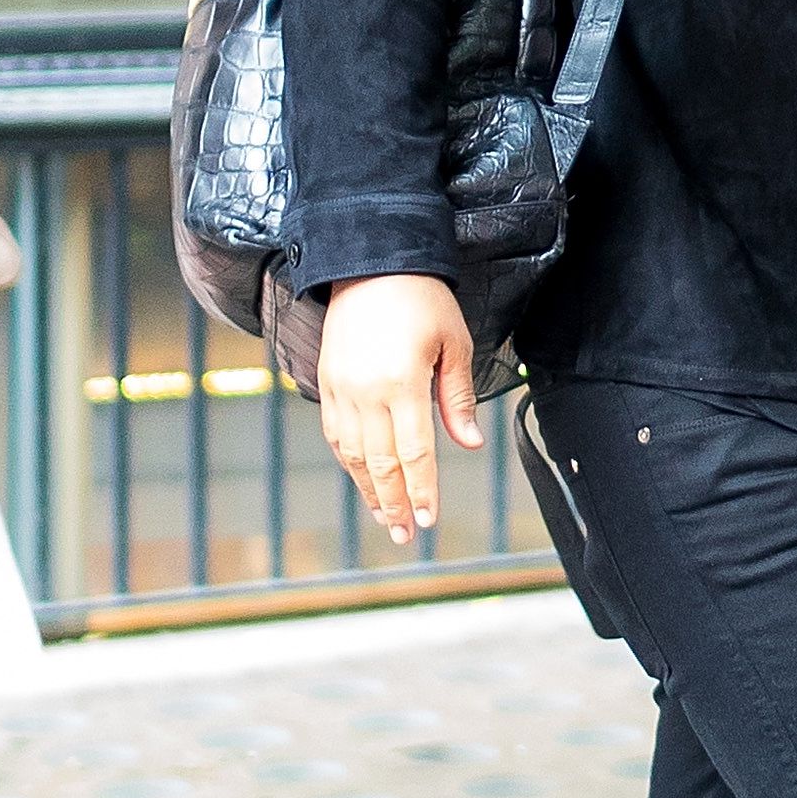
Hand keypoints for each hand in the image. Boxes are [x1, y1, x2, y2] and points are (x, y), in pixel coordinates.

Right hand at [318, 275, 482, 544]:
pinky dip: (350, 462)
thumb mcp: (454, 344)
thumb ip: (458, 398)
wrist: (369, 261)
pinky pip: (336, 433)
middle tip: (407, 536)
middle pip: (380, 464)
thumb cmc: (422, 299)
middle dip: (395, 504)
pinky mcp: (326, 381)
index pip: (414, 454)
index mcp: (402, 384)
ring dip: (369, 490)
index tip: (429, 520)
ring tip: (386, 518)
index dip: (422, 492)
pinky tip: (363, 479)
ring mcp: (341, 388)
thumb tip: (470, 444)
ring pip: (353, 454)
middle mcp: (366, 392)